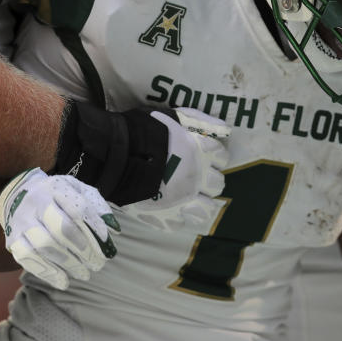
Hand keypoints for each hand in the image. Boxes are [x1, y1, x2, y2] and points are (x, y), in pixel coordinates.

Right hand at [0, 168, 119, 290]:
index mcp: (56, 187)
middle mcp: (37, 203)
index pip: (78, 208)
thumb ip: (97, 207)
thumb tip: (114, 230)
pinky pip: (28, 259)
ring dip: (68, 264)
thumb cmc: (56, 195)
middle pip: (61, 229)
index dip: (94, 228)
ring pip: (44, 246)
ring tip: (84, 274)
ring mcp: (22, 221)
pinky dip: (47, 273)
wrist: (18, 193)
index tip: (106, 244)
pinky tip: (63, 281)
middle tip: (98, 264)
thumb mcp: (78, 191)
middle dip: (83, 250)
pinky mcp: (12, 239)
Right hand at [123, 107, 229, 230]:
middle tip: (195, 178)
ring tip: (188, 200)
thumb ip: (200, 121)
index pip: (222, 156)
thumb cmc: (144, 132)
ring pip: (207, 209)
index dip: (214, 156)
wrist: (116, 156)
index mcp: (200, 152)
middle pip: (218, 184)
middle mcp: (197, 177)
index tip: (204, 156)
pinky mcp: (167, 218)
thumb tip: (225, 129)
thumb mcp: (174, 117)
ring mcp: (183, 200)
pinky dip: (175, 217)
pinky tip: (168, 209)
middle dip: (209, 181)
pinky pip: (180, 223)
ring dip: (200, 204)